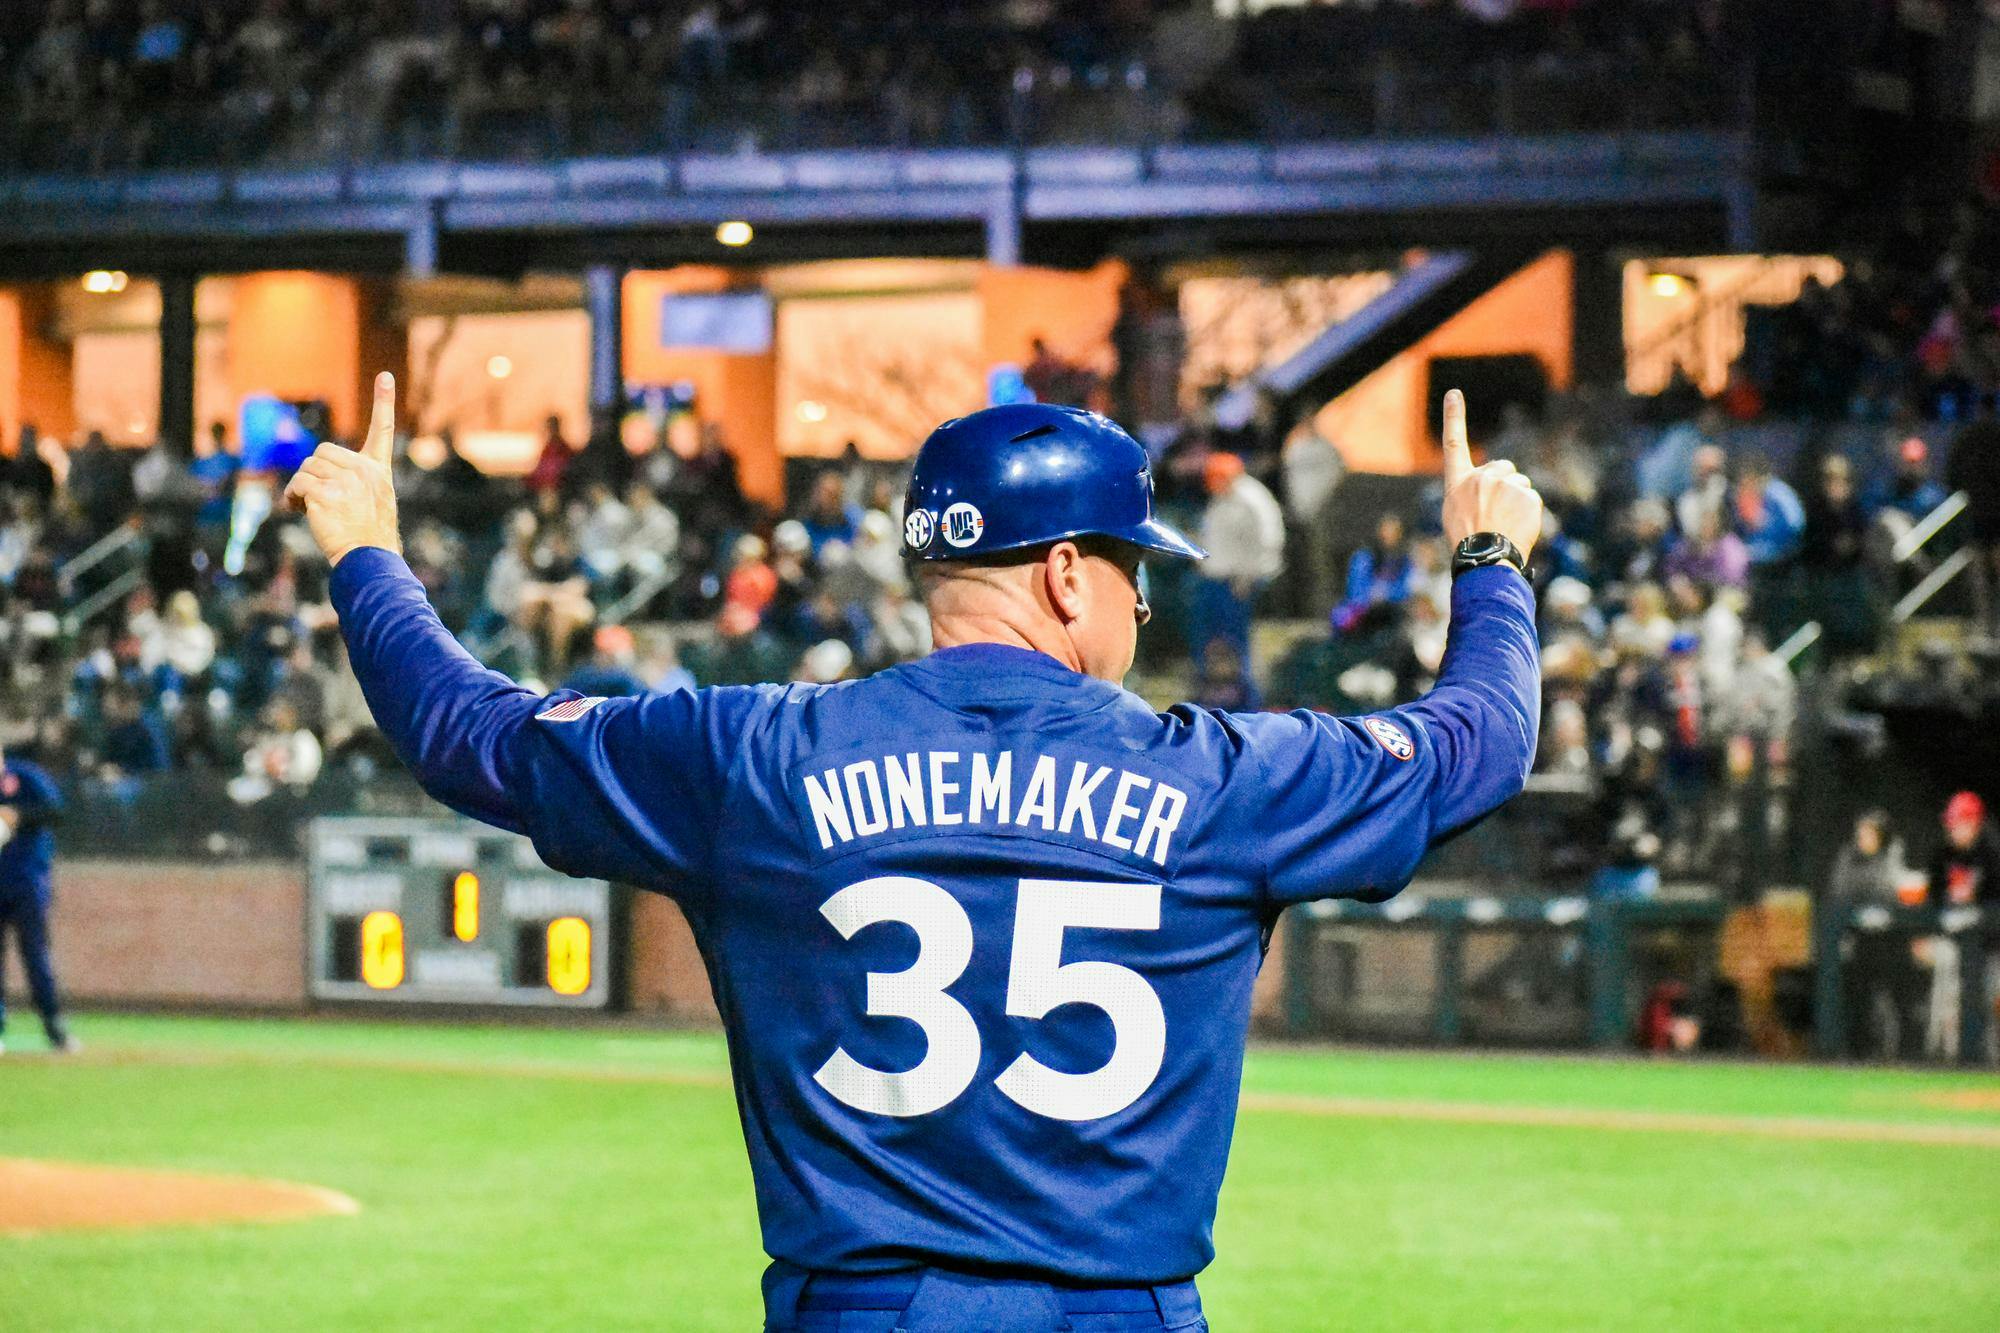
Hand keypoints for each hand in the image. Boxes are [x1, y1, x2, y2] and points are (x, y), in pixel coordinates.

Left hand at [283, 372, 401, 567]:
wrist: (369, 559)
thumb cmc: (369, 537)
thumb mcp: (374, 502)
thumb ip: (354, 481)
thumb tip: (315, 475)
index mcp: (378, 471)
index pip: (382, 431)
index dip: (383, 403)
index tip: (385, 376)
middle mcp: (364, 471)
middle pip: (324, 452)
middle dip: (313, 472)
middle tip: (314, 496)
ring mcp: (346, 481)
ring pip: (308, 467)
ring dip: (300, 487)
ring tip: (305, 507)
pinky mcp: (325, 493)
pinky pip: (298, 483)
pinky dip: (291, 497)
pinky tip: (296, 510)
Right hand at [1438, 388, 1542, 560]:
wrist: (1485, 559)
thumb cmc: (1467, 542)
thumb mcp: (1456, 514)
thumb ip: (1471, 493)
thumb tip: (1492, 490)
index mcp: (1459, 482)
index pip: (1453, 443)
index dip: (1454, 417)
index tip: (1454, 393)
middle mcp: (1481, 477)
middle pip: (1503, 470)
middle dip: (1505, 486)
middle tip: (1496, 514)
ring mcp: (1504, 485)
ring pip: (1520, 486)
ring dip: (1517, 501)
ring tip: (1505, 525)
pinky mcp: (1526, 495)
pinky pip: (1532, 500)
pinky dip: (1529, 514)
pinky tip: (1517, 528)